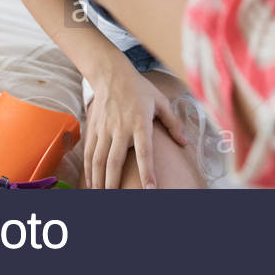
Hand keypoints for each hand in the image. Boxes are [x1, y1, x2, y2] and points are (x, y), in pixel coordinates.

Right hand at [83, 65, 188, 188]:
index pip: (145, 152)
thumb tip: (185, 142)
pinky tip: (91, 183)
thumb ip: (173, 123)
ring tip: (101, 196)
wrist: (111, 74)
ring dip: (99, 180)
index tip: (150, 190)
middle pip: (115, 161)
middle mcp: (120, 128)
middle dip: (114, 183)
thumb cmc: (139, 89)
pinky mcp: (94, 128)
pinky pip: (89, 153)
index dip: (148, 172)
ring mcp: (105, 129)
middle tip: (115, 201)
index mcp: (140, 122)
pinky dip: (89, 170)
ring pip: (99, 160)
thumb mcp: (161, 101)